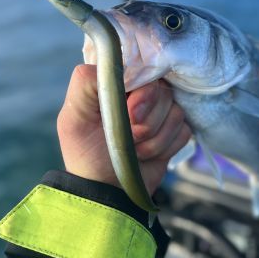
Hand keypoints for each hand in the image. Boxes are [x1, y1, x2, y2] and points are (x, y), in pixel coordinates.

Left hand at [57, 64, 191, 194]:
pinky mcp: (175, 129)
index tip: (129, 115)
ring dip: (154, 138)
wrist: (109, 192)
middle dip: (146, 121)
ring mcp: (159, 110)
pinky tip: (149, 155)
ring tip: (135, 150)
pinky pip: (184, 129)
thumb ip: (86, 83)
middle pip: (162, 89)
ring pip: (175, 110)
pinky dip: (166, 146)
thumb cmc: (87, 155)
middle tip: (128, 138)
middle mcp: (140, 91)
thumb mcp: (74, 118)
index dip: (141, 94)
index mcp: (116, 82)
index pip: (142, 68)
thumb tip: (116, 64)